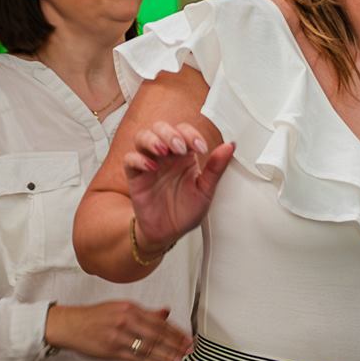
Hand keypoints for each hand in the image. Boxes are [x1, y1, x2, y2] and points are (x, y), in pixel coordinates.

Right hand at [46, 301, 192, 360]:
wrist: (70, 325)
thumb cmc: (95, 317)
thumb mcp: (121, 308)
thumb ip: (145, 313)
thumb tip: (166, 312)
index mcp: (131, 308)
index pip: (159, 322)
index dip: (176, 332)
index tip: (188, 339)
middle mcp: (126, 320)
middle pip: (157, 335)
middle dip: (176, 345)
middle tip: (189, 351)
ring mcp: (119, 336)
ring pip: (149, 348)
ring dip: (166, 356)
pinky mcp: (112, 351)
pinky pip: (136, 360)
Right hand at [121, 120, 234, 247]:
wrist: (169, 232)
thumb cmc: (186, 211)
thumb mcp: (206, 190)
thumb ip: (216, 168)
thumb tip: (230, 146)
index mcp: (184, 155)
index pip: (184, 131)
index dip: (191, 134)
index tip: (200, 147)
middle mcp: (166, 156)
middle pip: (161, 128)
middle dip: (170, 133)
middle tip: (179, 148)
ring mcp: (149, 163)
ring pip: (142, 137)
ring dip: (153, 140)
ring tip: (163, 151)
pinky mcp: (136, 176)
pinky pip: (130, 159)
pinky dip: (139, 159)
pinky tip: (150, 167)